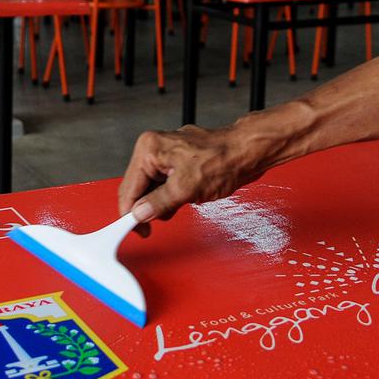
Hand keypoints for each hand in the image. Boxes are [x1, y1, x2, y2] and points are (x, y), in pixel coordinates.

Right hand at [117, 125, 259, 236]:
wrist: (248, 153)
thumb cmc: (223, 160)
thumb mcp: (186, 188)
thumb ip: (158, 203)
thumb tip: (140, 214)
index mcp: (149, 149)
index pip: (129, 187)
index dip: (129, 212)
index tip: (133, 230)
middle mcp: (154, 148)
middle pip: (137, 188)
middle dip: (147, 207)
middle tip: (152, 227)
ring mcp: (166, 155)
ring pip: (151, 188)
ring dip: (162, 203)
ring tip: (181, 203)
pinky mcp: (178, 162)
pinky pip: (165, 185)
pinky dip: (172, 197)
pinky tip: (185, 199)